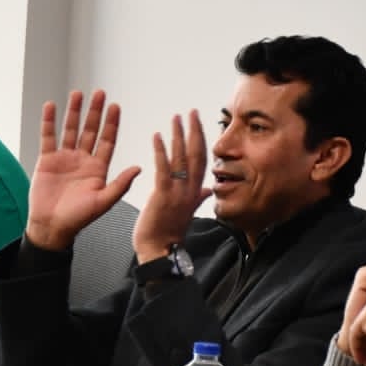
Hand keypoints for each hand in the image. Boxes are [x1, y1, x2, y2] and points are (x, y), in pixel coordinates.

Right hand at [24, 90, 140, 249]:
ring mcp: (64, 158)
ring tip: (78, 94)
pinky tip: (51, 107)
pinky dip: (49, 121)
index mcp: (98, 168)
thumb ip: (121, 184)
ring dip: (74, 111)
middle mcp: (83, 160)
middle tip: (100, 93)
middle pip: (90, 130)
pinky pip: (48, 136)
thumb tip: (139, 167)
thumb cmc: (78, 219)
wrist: (52, 227)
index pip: (107, 140)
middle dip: (95, 111)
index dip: (112, 123)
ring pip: (71, 129)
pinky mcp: (47, 160)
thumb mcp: (104, 202)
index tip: (115, 107)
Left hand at [132, 110, 209, 261]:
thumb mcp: (187, 213)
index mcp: (194, 193)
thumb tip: (207, 190)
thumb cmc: (168, 234)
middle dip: (194, 132)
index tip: (198, 124)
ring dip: (178, 136)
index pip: (202, 161)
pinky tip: (158, 137)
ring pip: (181, 159)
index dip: (201, 140)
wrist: (160, 253)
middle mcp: (189, 190)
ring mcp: (177, 193)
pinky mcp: (162, 196)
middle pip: (195, 155)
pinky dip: (161, 152)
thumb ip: (198, 198)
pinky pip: (163, 170)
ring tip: (176, 118)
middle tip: (191, 113)